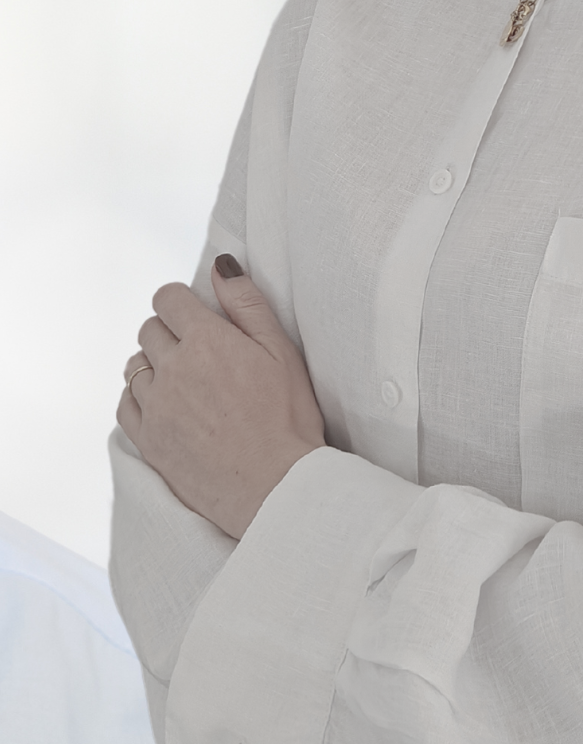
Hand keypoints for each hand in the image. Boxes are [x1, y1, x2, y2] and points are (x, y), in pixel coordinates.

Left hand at [117, 255, 325, 539]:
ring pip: (134, 366)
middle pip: (149, 329)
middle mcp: (173, 369)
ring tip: (184, 381)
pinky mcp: (147, 441)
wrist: (275, 488)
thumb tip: (220, 265)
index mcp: (206, 340)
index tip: (197, 314)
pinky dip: (139, 398)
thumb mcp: (281, 351)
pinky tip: (165, 406)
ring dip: (153, 365)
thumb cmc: (288, 417)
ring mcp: (156, 408)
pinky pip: (124, 405)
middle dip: (170, 331)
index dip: (181, 301)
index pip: (168, 298)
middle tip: (200, 352)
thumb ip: (247, 303)